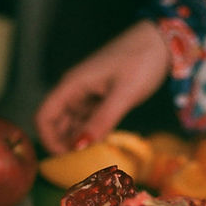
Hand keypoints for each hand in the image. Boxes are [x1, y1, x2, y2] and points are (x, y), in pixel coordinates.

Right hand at [35, 20, 170, 153]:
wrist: (161, 40)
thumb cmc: (142, 60)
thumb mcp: (123, 93)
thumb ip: (101, 121)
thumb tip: (78, 147)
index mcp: (73, 85)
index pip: (44, 116)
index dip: (48, 140)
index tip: (65, 159)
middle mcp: (75, 89)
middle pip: (56, 122)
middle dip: (63, 144)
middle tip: (81, 165)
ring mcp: (89, 93)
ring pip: (73, 123)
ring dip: (78, 141)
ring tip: (93, 159)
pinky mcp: (103, 96)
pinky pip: (89, 119)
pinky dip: (92, 133)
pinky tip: (103, 145)